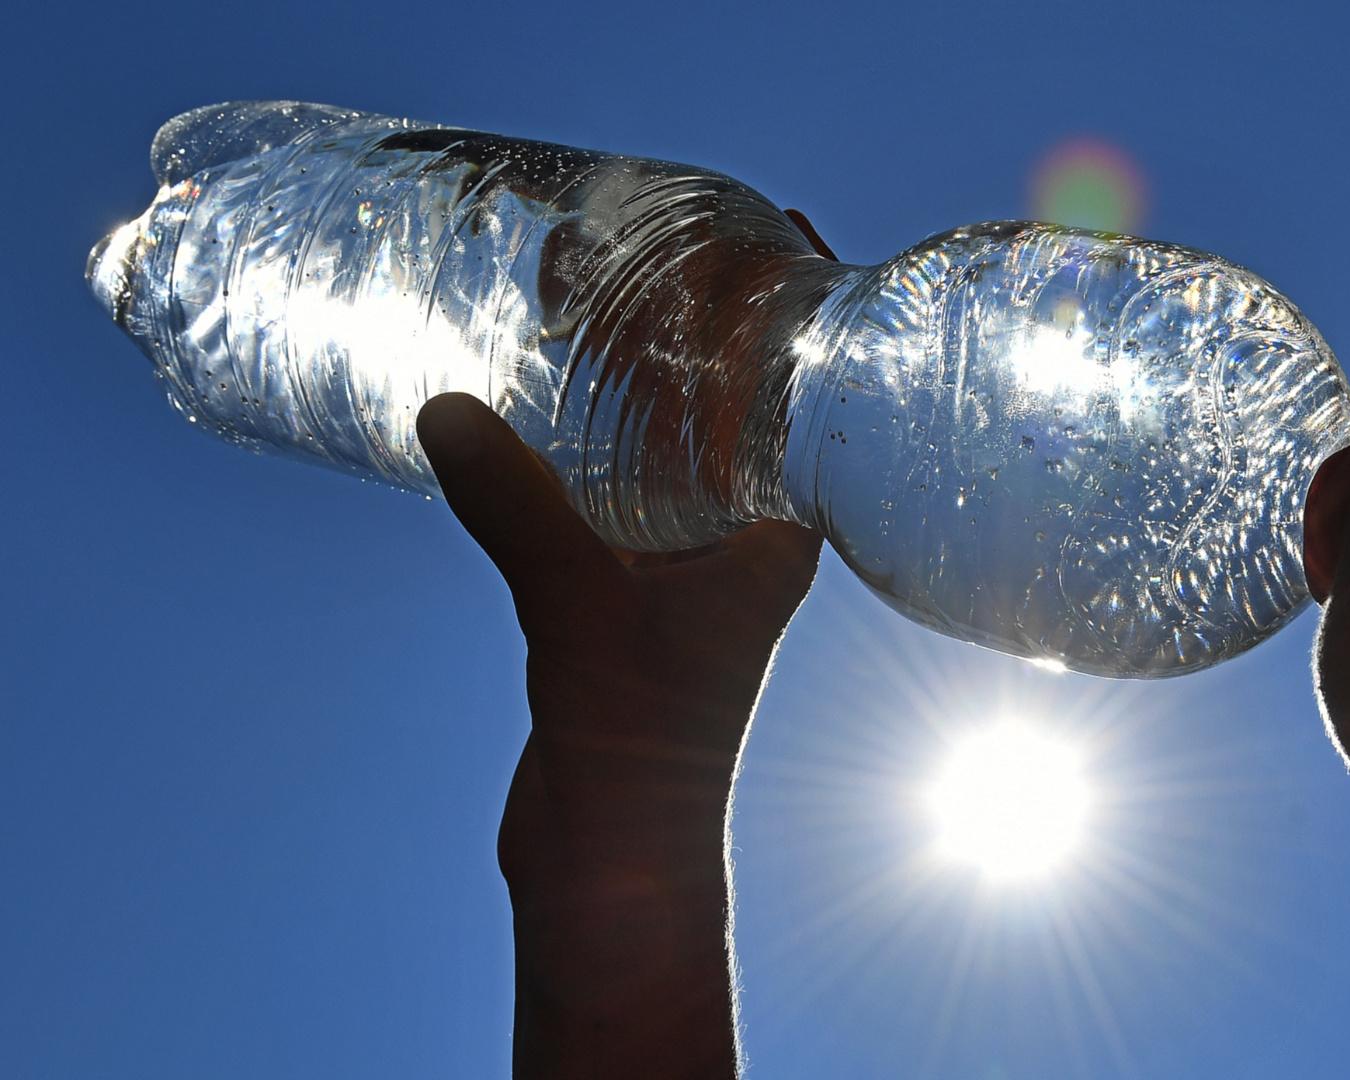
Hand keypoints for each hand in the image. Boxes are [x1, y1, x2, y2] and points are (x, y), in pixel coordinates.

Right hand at [415, 209, 831, 1078]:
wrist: (612, 865)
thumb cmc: (642, 754)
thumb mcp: (580, 613)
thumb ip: (520, 511)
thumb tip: (446, 409)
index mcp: (784, 536)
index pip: (819, 393)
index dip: (804, 309)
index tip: (771, 225)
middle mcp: (751, 541)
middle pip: (741, 400)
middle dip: (701, 323)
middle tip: (645, 241)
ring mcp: (690, 565)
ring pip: (674, 440)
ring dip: (642, 375)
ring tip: (590, 293)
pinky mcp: (629, 591)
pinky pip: (616, 482)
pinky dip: (589, 432)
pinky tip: (543, 395)